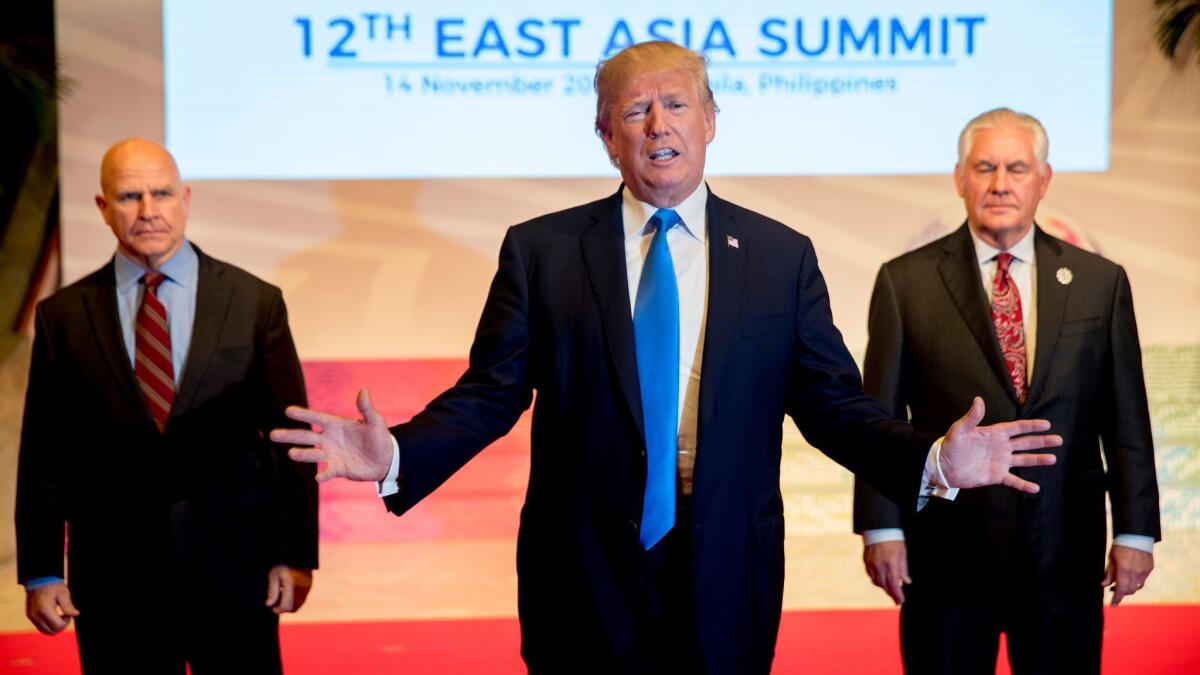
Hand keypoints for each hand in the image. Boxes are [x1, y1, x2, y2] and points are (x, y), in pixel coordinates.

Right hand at [26, 582, 78, 634]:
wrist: (39, 579)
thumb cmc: (52, 585)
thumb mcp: (63, 594)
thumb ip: (69, 607)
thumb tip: (76, 615)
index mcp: (44, 610)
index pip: (57, 626)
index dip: (66, 623)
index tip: (69, 615)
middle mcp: (35, 615)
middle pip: (50, 631)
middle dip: (60, 626)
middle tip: (65, 617)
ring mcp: (31, 616)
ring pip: (44, 631)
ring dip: (54, 627)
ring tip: (60, 616)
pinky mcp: (29, 616)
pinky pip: (40, 626)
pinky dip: (48, 625)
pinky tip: (53, 616)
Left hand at [266, 565, 312, 613]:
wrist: (298, 555)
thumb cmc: (283, 564)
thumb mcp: (274, 575)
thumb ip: (272, 591)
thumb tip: (269, 604)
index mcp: (291, 585)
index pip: (286, 606)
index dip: (279, 609)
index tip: (273, 608)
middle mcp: (301, 588)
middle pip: (294, 608)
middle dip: (285, 609)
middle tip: (277, 604)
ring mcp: (307, 587)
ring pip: (299, 604)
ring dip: (290, 605)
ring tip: (282, 596)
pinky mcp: (310, 586)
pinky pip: (303, 598)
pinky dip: (295, 600)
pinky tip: (288, 592)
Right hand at [271, 389, 393, 482]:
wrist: (386, 460)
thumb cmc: (379, 438)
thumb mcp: (375, 422)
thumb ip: (367, 408)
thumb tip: (363, 390)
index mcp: (336, 425)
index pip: (316, 418)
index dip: (303, 415)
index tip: (288, 411)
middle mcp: (330, 439)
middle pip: (306, 436)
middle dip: (290, 435)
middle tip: (273, 434)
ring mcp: (332, 454)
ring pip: (312, 454)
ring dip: (303, 454)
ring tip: (291, 453)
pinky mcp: (338, 468)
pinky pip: (328, 471)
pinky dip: (323, 474)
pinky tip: (319, 477)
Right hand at [863, 540, 910, 604]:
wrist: (879, 528)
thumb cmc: (893, 540)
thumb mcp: (902, 554)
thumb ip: (903, 569)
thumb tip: (906, 581)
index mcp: (891, 564)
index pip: (894, 585)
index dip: (897, 595)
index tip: (900, 602)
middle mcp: (880, 566)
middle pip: (884, 586)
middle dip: (891, 593)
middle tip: (896, 598)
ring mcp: (871, 564)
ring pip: (877, 582)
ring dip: (884, 587)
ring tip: (890, 588)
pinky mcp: (866, 562)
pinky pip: (871, 575)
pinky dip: (877, 579)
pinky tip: (881, 578)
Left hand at [939, 397, 1059, 492]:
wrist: (943, 467)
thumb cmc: (950, 445)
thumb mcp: (960, 430)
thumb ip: (972, 417)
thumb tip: (978, 400)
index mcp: (994, 434)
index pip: (1017, 428)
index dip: (1031, 426)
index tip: (1047, 424)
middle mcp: (1001, 447)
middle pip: (1025, 443)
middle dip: (1042, 441)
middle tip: (1059, 440)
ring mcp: (1000, 461)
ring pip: (1023, 460)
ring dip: (1038, 459)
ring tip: (1053, 459)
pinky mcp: (996, 476)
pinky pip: (1013, 481)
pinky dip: (1024, 485)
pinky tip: (1035, 488)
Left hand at [1102, 545, 1152, 606]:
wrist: (1136, 535)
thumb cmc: (1121, 546)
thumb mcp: (1111, 558)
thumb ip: (1109, 573)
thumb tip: (1104, 585)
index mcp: (1124, 570)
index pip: (1121, 589)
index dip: (1117, 598)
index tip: (1114, 604)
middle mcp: (1136, 572)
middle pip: (1130, 590)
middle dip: (1122, 593)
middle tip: (1115, 590)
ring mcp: (1144, 571)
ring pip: (1137, 587)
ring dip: (1130, 588)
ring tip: (1122, 583)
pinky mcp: (1150, 568)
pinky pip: (1143, 580)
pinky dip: (1136, 581)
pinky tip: (1131, 576)